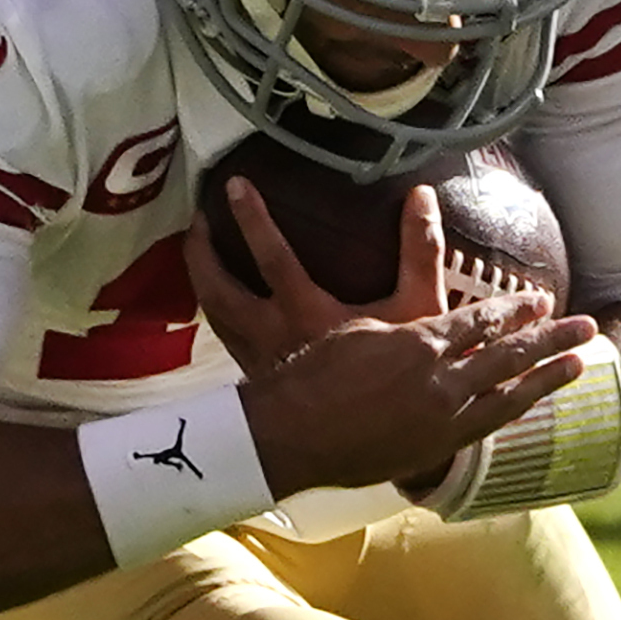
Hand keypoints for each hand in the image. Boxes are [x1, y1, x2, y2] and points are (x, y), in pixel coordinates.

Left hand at [189, 171, 444, 371]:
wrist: (381, 433)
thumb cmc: (400, 375)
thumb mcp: (419, 311)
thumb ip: (421, 252)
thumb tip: (421, 196)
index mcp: (305, 316)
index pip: (270, 258)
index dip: (251, 219)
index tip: (234, 186)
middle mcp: (272, 338)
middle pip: (217, 290)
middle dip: (200, 252)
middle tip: (199, 219)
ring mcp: (260, 360)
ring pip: (215, 316)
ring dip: (202, 280)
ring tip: (200, 248)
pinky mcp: (261, 377)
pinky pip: (226, 338)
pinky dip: (219, 311)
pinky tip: (225, 298)